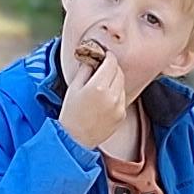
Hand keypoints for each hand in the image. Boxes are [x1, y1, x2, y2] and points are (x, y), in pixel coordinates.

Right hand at [57, 33, 143, 150]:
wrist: (75, 139)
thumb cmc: (71, 113)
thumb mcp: (74, 87)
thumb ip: (86, 70)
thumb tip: (93, 58)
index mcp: (98, 87)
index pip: (111, 63)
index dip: (108, 56)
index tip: (105, 55)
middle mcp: (112, 96)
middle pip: (119, 72)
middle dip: (112, 67)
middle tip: (104, 67)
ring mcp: (119, 106)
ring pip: (122, 84)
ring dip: (115, 80)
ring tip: (103, 83)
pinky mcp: (122, 115)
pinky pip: (122, 97)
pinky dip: (116, 93)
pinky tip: (105, 98)